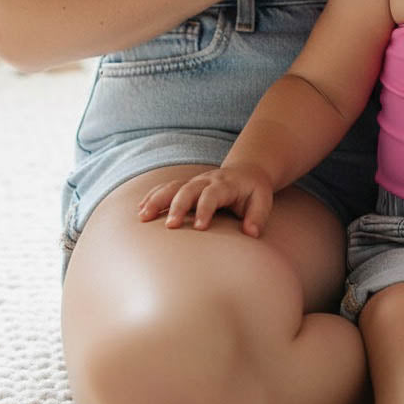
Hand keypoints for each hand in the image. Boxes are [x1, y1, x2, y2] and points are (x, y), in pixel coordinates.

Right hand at [137, 163, 274, 237]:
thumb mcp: (263, 200)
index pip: (213, 195)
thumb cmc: (254, 191)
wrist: (247, 171)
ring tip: (143, 216)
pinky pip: (166, 188)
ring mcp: (194, 182)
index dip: (206, 209)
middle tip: (169, 226)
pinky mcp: (185, 185)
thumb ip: (258, 216)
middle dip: (177, 206)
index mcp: (226, 184)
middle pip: (188, 189)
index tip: (199, 227)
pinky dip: (152, 196)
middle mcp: (207, 181)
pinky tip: (140, 210)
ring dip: (157, 200)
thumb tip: (252, 233)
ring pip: (173, 186)